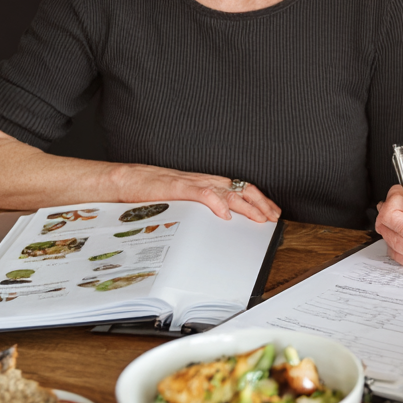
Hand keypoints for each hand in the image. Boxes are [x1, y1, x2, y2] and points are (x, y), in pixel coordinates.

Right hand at [114, 164, 280, 222]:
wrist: (128, 180)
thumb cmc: (154, 193)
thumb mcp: (185, 201)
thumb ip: (202, 207)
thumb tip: (221, 222)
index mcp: (207, 184)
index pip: (240, 189)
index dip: (259, 200)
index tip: (272, 212)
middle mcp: (204, 180)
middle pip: (241, 188)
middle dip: (261, 203)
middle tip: (274, 218)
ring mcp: (193, 183)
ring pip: (227, 190)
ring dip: (246, 205)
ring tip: (259, 217)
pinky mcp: (178, 188)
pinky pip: (202, 193)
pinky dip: (216, 203)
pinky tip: (225, 214)